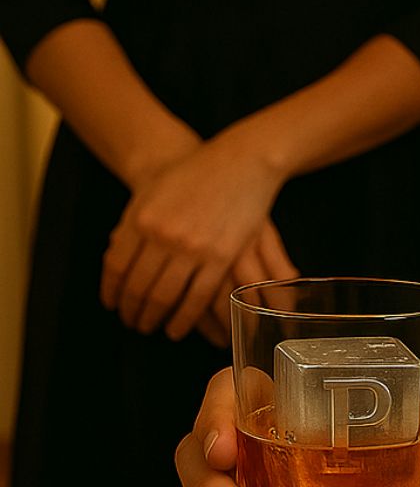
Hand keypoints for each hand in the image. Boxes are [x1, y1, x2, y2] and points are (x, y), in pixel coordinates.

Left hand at [101, 131, 295, 340]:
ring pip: (165, 298)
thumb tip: (114, 268)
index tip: (112, 305)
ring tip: (151, 326)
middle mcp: (164, 236)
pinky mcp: (222, 255)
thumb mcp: (153, 194)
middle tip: (131, 322)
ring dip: (154, 319)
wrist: (242, 158)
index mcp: (142, 219)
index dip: (111, 293)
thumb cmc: (194, 174)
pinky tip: (177, 328)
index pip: (116, 269)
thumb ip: (131, 229)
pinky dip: (184, 319)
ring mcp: (194, 247)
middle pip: (138, 288)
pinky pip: (198, 298)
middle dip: (131, 311)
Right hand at [175, 369, 419, 484]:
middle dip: (201, 465)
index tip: (225, 448)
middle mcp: (251, 443)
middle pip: (198, 446)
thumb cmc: (387, 462)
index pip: (229, 389)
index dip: (216, 412)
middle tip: (224, 486)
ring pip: (200, 480)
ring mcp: (242, 475)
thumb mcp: (413, 448)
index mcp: (283, 404)